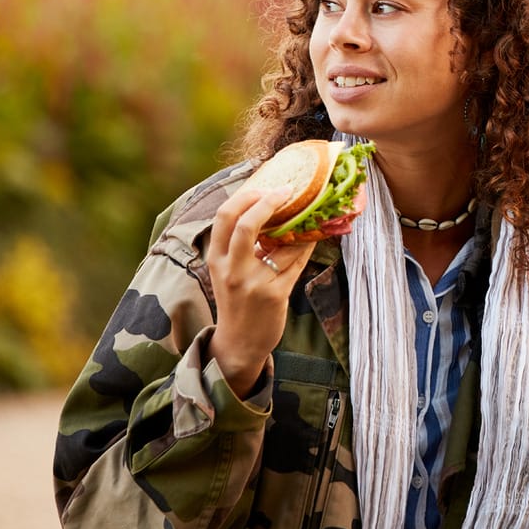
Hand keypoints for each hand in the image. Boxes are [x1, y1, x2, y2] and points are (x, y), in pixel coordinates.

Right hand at [206, 188, 318, 392]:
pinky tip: (312, 238)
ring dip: (298, 226)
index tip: (264, 186)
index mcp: (216, 258)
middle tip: (288, 190)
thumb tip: (269, 207)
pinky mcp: (275, 295)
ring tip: (308, 214)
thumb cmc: (236, 300)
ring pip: (282, 243)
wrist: (239, 343)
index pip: (224, 217)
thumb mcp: (227, 270)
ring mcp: (253, 283)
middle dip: (269, 202)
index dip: (245, 196)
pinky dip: (306, 246)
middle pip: (245, 224)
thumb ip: (240, 244)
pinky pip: (296, 262)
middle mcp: (231, 270)